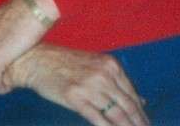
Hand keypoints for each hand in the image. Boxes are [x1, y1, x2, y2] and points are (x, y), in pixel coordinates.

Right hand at [7, 43, 148, 125]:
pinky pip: (98, 118)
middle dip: (138, 124)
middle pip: (128, 106)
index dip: (141, 114)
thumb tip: (142, 102)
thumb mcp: (94, 65)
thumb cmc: (63, 63)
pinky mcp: (75, 97)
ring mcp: (89, 85)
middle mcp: (103, 74)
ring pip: (117, 114)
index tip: (145, 125)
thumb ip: (116, 82)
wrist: (34, 60)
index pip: (132, 95)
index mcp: (110, 65)